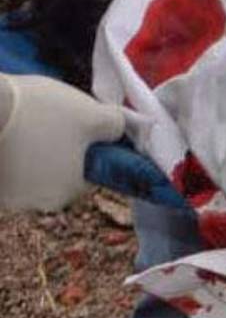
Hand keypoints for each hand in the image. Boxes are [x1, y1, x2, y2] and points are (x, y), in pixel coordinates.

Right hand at [0, 74, 124, 210]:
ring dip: (25, 153)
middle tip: (44, 122)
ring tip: (19, 123)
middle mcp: (33, 203)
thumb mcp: (91, 114)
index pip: (84, 176)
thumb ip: (115, 126)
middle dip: (52, 153)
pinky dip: (5, 153)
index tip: (72, 128)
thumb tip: (122, 130)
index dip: (82, 151)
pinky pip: (4, 169)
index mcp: (66, 193)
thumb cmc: (42, 113)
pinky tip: (4, 129)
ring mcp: (4, 196)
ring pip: (25, 173)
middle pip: (53, 176)